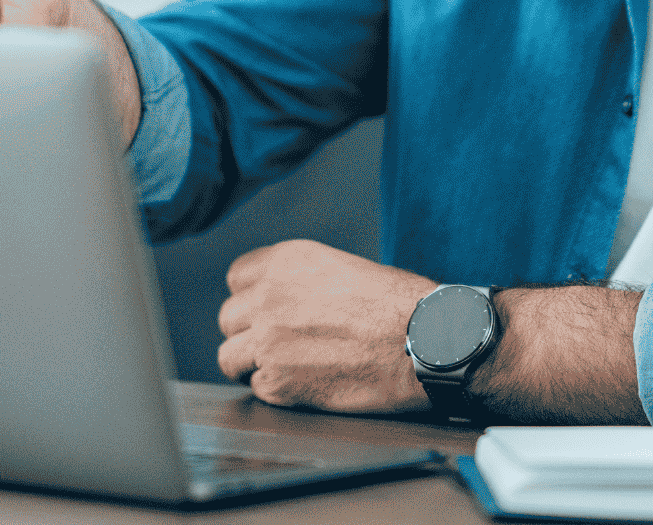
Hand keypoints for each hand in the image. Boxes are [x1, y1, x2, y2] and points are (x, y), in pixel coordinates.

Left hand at [215, 239, 435, 413]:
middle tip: (277, 343)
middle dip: (248, 331)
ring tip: (284, 367)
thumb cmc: (398, 305)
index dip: (251, 297)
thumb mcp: (341, 268)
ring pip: (230, 357)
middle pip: (228, 318)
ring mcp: (268, 341)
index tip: (264, 309)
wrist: (423, 341)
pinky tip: (306, 384)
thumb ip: (299, 281)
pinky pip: (256, 388)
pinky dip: (276, 390)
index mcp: (286, 261)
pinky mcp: (279, 383)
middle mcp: (268, 297)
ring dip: (253, 363)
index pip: (236, 277)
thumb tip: (281, 299)